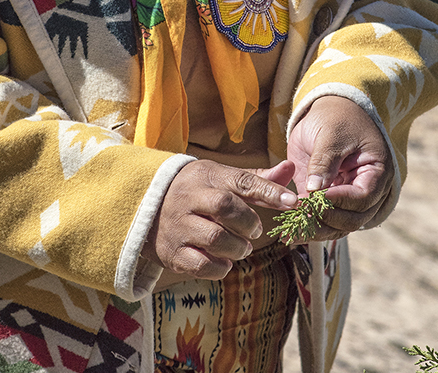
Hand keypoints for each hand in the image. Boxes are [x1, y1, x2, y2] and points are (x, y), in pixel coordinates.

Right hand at [142, 160, 296, 280]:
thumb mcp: (221, 179)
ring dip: (238, 247)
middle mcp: (188, 198)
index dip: (270, 191)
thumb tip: (291, 169)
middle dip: (248, 222)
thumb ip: (257, 180)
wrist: (145, 208)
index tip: (292, 202)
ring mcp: (178, 226)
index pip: (241, 181)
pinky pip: (201, 265)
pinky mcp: (172, 253)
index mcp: (205, 176)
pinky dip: (220, 267)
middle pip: (225, 207)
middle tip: (254, 231)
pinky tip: (225, 261)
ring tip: (241, 247)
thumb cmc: (196, 193)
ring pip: (215, 238)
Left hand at [287, 96, 393, 240]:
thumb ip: (324, 162)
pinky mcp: (329, 201)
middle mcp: (367, 190)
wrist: (329, 112)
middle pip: (353, 219)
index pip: (363, 197)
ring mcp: (347, 198)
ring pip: (338, 226)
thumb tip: (315, 190)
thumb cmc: (335, 117)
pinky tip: (289, 231)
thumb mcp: (331, 135)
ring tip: (291, 232)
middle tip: (301, 216)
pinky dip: (308, 226)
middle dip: (327, 221)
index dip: (340, 201)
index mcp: (376, 172)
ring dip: (316, 230)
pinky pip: (323, 221)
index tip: (317, 198)